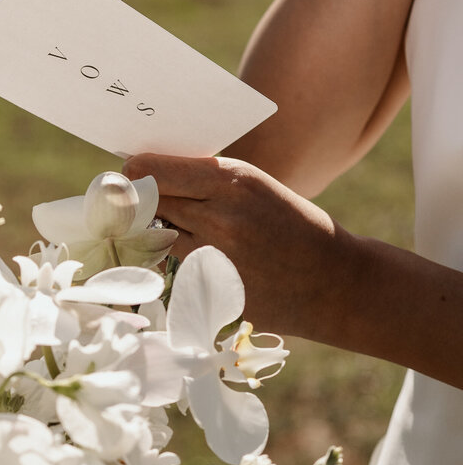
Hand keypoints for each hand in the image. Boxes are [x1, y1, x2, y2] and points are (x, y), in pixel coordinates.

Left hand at [123, 152, 349, 338]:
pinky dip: (179, 267)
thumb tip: (144, 176)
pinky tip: (208, 265)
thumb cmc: (290, 224)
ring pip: (156, 240)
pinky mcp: (210, 293)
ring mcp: (213, 259)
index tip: (132, 175)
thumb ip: (204, 181)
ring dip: (161, 236)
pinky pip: (173, 273)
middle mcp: (217, 217)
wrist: (332, 281)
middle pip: (148, 206)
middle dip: (144, 204)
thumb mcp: (255, 186)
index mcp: (231, 180)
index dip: (136, 174)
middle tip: (148, 205)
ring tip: (193, 235)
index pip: (152, 172)